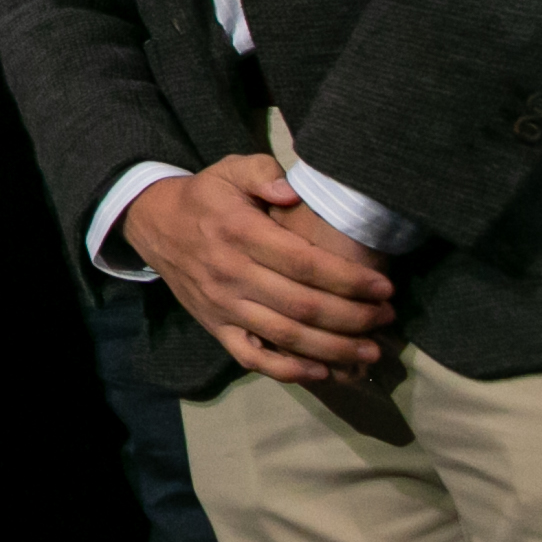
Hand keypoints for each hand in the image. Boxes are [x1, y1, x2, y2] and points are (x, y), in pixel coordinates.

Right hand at [119, 156, 394, 383]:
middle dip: (354, 316)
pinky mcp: (215, 327)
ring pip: (285, 336)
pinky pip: (253, 358)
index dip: (349, 279)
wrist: (155, 224)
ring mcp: (222, 305)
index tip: (384, 287)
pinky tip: (322, 372)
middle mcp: (230, 273)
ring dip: (334, 348)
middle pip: (302, 305)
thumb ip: (262, 171)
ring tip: (372, 348)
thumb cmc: (206, 198)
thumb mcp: (229, 170)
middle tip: (387, 316)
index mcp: (239, 233)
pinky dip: (289, 371)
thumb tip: (291, 191)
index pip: (304, 263)